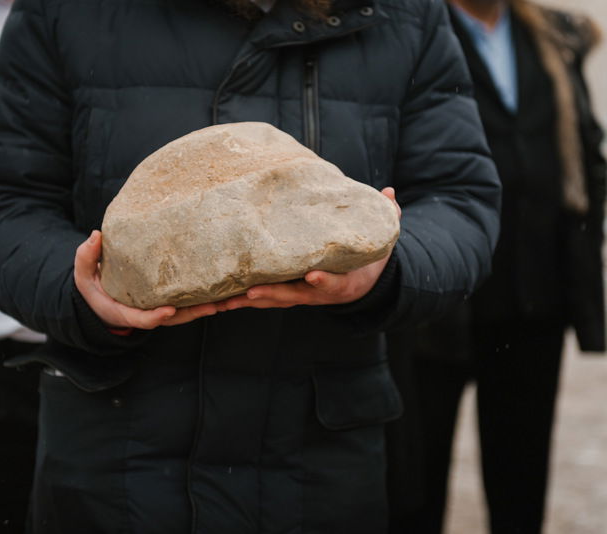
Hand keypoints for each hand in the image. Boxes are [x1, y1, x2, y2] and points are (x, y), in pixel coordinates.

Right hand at [74, 230, 221, 328]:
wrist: (100, 300)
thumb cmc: (93, 287)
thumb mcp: (83, 275)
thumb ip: (86, 257)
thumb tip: (95, 236)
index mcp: (124, 312)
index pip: (142, 318)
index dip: (156, 316)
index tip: (169, 309)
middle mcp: (144, 315)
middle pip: (173, 319)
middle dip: (192, 314)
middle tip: (213, 306)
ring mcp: (157, 311)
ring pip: (184, 314)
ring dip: (204, 308)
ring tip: (225, 300)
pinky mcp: (167, 303)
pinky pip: (186, 305)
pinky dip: (202, 301)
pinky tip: (221, 291)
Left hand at [220, 187, 400, 311]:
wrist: (361, 285)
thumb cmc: (367, 258)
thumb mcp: (381, 241)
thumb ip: (385, 217)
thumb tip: (389, 194)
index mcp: (341, 282)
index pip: (332, 282)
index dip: (323, 280)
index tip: (314, 275)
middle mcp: (316, 293)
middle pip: (292, 296)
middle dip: (271, 294)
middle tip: (251, 291)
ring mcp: (298, 296)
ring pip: (271, 300)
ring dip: (247, 301)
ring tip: (223, 301)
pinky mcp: (284, 294)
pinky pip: (261, 298)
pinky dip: (241, 300)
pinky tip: (218, 300)